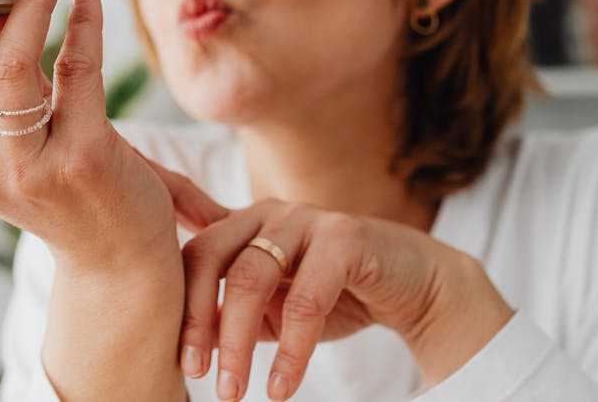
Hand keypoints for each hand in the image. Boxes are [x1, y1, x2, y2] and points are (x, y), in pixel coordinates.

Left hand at [141, 157, 513, 400]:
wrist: (417, 286)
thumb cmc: (337, 294)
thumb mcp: (276, 306)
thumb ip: (234, 313)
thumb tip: (191, 343)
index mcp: (245, 222)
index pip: (195, 256)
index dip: (182, 308)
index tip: (180, 363)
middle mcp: (269, 213)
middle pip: (214, 262)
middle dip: (200, 324)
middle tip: (198, 377)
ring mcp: (306, 219)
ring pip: (252, 279)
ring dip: (238, 342)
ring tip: (234, 391)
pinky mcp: (345, 238)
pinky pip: (306, 299)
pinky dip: (291, 349)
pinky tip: (281, 386)